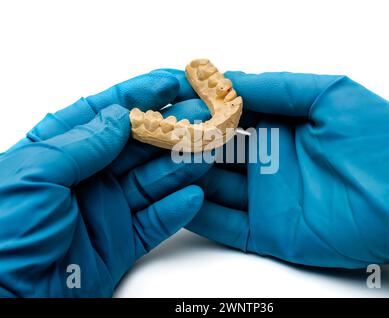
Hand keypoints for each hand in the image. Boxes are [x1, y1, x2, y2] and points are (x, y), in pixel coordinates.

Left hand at [0, 70, 210, 296]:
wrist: (1, 300)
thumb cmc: (1, 234)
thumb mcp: (35, 175)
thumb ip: (82, 144)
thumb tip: (119, 116)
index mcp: (56, 154)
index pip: (103, 116)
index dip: (138, 96)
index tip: (171, 82)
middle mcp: (84, 178)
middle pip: (136, 147)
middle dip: (170, 128)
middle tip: (203, 115)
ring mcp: (104, 209)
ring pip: (151, 181)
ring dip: (180, 165)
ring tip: (207, 150)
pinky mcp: (119, 243)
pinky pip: (155, 222)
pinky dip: (176, 210)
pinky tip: (193, 195)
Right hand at [168, 70, 388, 291]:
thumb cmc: (379, 140)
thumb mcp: (328, 94)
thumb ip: (278, 87)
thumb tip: (229, 77)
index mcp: (281, 127)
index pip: (229, 117)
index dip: (201, 110)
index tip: (174, 103)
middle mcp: (269, 162)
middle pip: (216, 153)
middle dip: (186, 144)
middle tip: (158, 136)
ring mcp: (266, 198)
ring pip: (213, 187)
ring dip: (186, 176)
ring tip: (158, 166)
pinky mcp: (268, 232)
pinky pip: (225, 225)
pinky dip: (200, 215)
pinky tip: (177, 200)